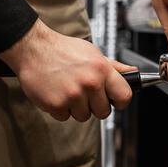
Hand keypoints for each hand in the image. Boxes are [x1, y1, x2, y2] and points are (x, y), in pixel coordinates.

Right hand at [0, 19, 135, 121]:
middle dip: (95, 105)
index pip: (124, 96)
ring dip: (77, 107)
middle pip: (104, 111)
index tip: (115, 100)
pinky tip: (57, 92)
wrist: (34, 49)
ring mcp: (73, 95)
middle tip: (84, 92)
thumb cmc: (63, 50)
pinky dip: (61, 108)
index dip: (120, 101)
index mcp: (102, 69)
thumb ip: (114, 66)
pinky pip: (65, 117)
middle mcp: (90, 83)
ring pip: (84, 116)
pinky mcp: (56, 104)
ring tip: (69, 89)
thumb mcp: (93, 53)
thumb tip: (133, 72)